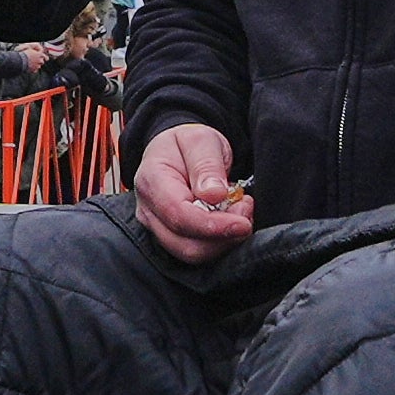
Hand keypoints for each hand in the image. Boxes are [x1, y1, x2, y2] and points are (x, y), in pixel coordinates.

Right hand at [134, 121, 254, 262]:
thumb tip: (214, 194)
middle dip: (223, 236)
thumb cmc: (187, 144)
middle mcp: (148, 211)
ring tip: (240, 210)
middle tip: (246, 208)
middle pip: (185, 245)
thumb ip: (206, 166)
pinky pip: (196, 250)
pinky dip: (220, 242)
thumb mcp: (201, 141)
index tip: (243, 223)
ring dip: (224, 241)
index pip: (179, 215)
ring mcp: (157, 228)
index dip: (213, 226)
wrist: (177, 150)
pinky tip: (231, 219)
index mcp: (151, 181)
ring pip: (192, 253)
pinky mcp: (171, 238)